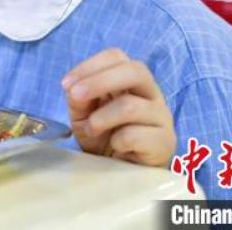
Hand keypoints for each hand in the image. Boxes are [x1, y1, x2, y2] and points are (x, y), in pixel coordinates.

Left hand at [62, 48, 175, 166]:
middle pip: (135, 70)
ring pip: (130, 106)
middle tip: (75, 95)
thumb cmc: (105, 138)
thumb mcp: (83, 116)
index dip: (90, 65)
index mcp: (131, 80)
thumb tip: (73, 88)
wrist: (123, 174)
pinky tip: (115, 148)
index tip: (66, 84)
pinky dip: (116, 141)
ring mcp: (161, 117)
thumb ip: (78, 99)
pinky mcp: (164, 142)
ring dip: (101, 118)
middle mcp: (151, 93)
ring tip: (92, 130)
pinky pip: (135, 135)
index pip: (116, 57)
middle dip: (99, 81)